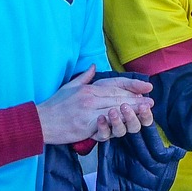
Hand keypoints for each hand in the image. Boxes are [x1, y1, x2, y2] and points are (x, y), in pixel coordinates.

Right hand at [36, 68, 155, 144]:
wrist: (40, 122)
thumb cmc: (54, 105)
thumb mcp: (69, 86)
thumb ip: (84, 77)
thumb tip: (92, 66)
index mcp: (88, 88)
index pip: (114, 85)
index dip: (131, 85)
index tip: (146, 87)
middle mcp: (89, 97)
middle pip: (118, 97)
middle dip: (136, 99)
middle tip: (150, 102)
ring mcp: (87, 110)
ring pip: (115, 108)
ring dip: (132, 110)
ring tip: (145, 111)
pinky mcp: (85, 124)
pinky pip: (105, 122)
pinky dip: (118, 121)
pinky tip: (128, 122)